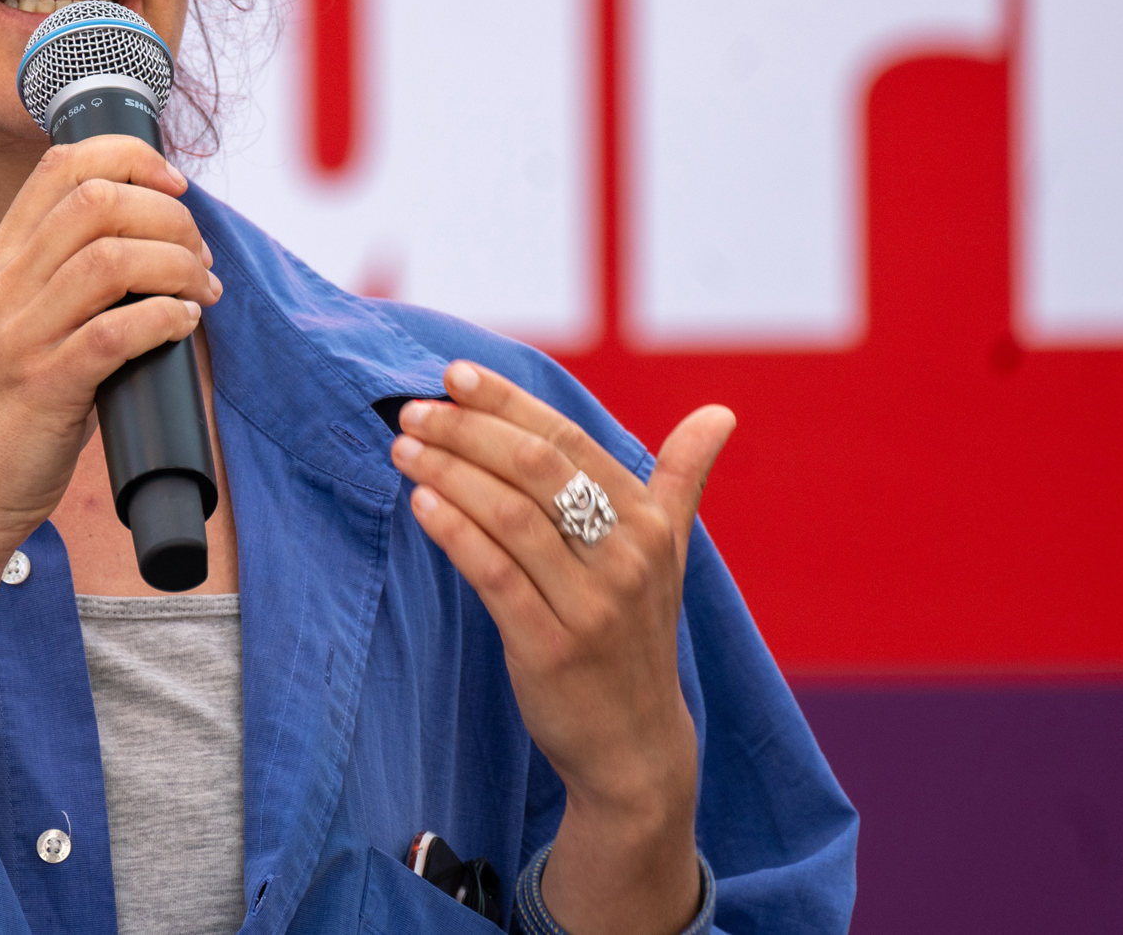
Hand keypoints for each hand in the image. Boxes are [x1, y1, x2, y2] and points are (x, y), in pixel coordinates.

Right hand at [0, 137, 222, 568]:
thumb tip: (156, 250)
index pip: (61, 165)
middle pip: (98, 200)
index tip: (176, 186)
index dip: (131, 158)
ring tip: (202, 291)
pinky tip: (184, 326)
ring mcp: (19, 334)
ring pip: (114, 258)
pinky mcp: (43, 385)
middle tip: (198, 254)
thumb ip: (65, 282)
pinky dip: (165, 319)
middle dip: (168, 216)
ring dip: (177, 265)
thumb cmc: (6, 414)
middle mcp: (2, 285)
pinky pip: (117, 330)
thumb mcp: (18, 326)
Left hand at [391, 361, 733, 933]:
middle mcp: (627, 557)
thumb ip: (680, 479)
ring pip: (509, 515)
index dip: (507, 402)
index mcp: (649, 523)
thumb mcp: (669, 555)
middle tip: (412, 410)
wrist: (636, 748)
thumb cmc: (638, 636)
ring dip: (448, 472)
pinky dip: (453, 530)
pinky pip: (493, 573)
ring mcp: (591, 605)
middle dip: (468, 430)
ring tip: (403, 448)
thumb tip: (719, 413)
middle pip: (537, 467)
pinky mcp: (550, 647)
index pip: (569, 440)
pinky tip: (419, 502)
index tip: (453, 374)